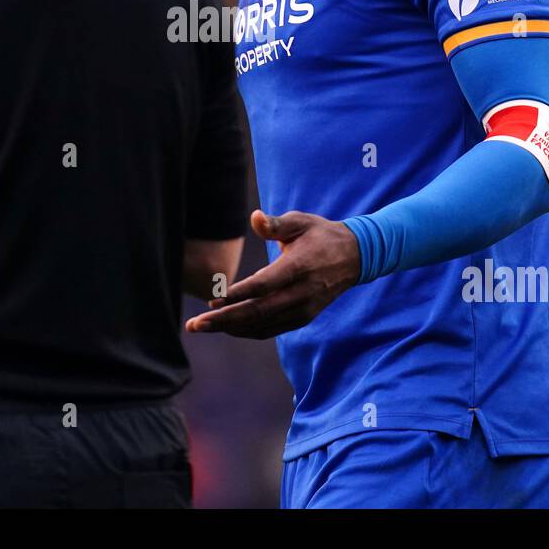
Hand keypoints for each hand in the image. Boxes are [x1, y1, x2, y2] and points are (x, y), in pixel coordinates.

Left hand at [184, 209, 360, 338]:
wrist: (355, 257)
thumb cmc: (320, 234)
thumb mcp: (300, 221)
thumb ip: (276, 223)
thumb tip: (255, 218)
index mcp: (299, 267)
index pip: (264, 286)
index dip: (237, 294)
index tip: (211, 299)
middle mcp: (301, 293)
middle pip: (258, 312)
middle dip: (223, 320)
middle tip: (194, 325)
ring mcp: (303, 309)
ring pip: (262, 325)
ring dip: (230, 328)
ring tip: (200, 327)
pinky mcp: (303, 317)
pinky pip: (271, 329)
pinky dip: (246, 330)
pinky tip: (226, 327)